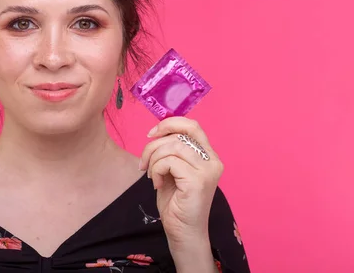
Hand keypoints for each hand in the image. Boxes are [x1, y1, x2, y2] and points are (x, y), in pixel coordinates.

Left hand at [139, 117, 223, 246]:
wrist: (183, 232)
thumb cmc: (176, 202)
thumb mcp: (172, 169)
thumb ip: (171, 151)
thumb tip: (157, 132)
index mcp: (208, 155)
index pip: (192, 126)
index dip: (169, 124)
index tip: (152, 134)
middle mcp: (212, 161)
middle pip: (178, 135)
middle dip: (153, 146)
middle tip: (143, 164)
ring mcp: (207, 170)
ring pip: (172, 147)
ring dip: (153, 159)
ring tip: (151, 174)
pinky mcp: (198, 181)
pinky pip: (169, 161)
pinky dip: (157, 170)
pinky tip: (157, 184)